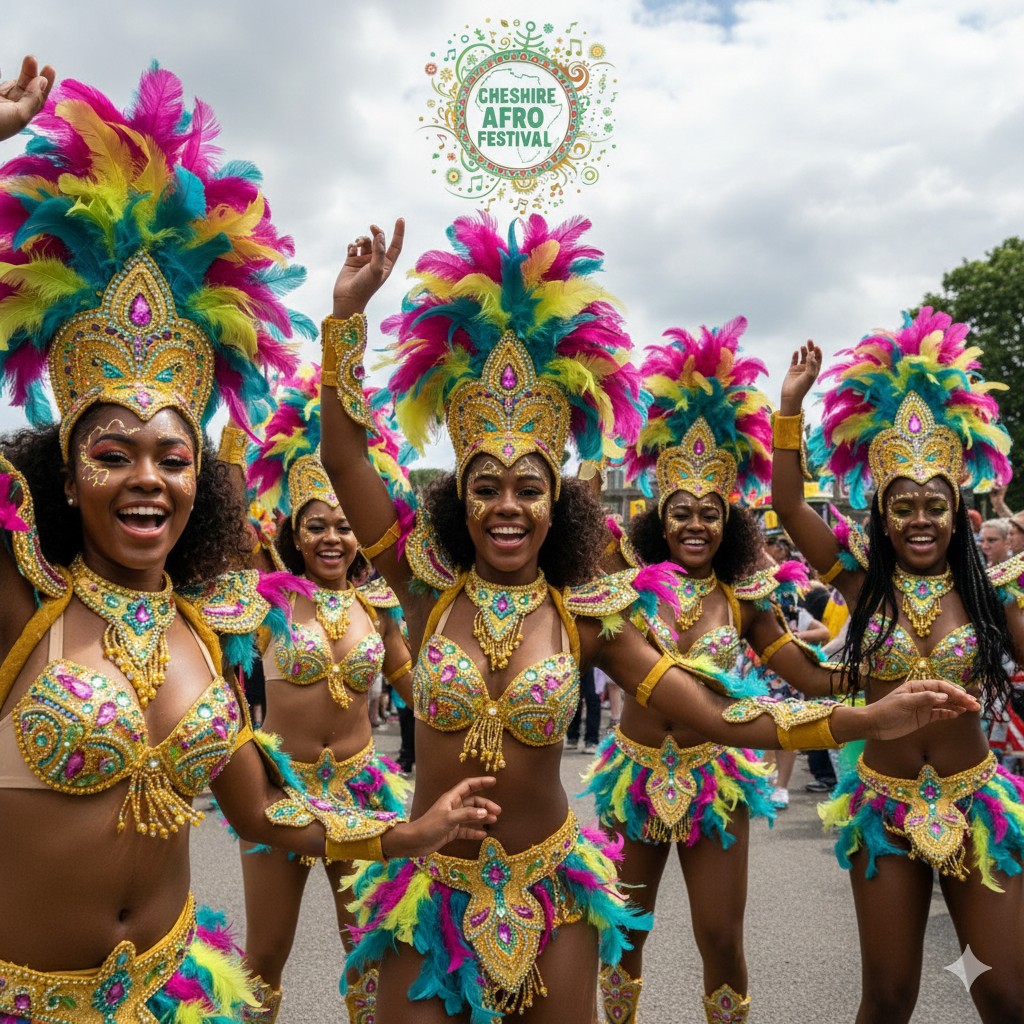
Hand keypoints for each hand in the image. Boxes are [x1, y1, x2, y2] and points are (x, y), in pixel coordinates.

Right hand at [0, 56, 54, 142]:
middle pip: (23, 90)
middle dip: (31, 75)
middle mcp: (7, 110)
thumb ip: (32, 100)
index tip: (49, 69)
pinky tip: (1, 69)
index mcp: (17, 117)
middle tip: (33, 59)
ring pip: (11, 86)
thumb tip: (42, 83)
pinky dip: (0, 77)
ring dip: (21, 73)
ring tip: (30, 60)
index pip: (35, 100)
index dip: (44, 86)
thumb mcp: (19, 114)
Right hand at [332, 218, 404, 319]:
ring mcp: (363, 260)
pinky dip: (352, 244)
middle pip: (379, 240)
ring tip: (357, 243)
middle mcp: (376, 261)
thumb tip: (380, 235)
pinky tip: (351, 249)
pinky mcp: (351, 260)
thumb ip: (379, 252)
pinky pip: (353, 247)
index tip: (400, 219)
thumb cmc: (365, 287)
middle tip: (373, 227)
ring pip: (365, 242)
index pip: (396, 246)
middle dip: (376, 232)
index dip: (399, 233)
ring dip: (362, 239)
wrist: (347, 298)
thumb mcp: (376, 270)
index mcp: (386, 264)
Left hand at [381, 776, 500, 857]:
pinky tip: (483, 834)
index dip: (481, 782)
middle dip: (485, 805)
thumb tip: (484, 812)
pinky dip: (474, 831)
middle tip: (498, 811)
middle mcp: (453, 807)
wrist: (415, 842)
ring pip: (471, 816)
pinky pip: (466, 830)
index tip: (494, 781)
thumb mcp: (449, 818)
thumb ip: (467, 815)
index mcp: (451, 798)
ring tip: (494, 820)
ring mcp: (453, 820)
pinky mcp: (451, 832)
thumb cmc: (429, 826)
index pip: (468, 785)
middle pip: (473, 802)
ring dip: (482, 817)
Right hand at [779, 340, 822, 415]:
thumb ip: (811, 363)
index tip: (815, 346)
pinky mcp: (792, 370)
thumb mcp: (809, 375)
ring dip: (803, 351)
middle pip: (811, 355)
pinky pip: (794, 360)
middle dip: (810, 347)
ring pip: (803, 357)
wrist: (791, 395)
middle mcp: (808, 368)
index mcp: (815, 370)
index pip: (818, 358)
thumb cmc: (802, 387)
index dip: (818, 351)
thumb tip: (812, 352)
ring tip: (802, 347)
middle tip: (809, 340)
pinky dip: (795, 355)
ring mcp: (800, 369)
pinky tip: (796, 352)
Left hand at [862, 679, 979, 739]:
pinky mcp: (923, 718)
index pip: (939, 686)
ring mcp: (923, 707)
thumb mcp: (903, 702)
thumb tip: (943, 696)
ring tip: (972, 708)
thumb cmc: (885, 710)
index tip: (965, 697)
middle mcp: (921, 695)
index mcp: (916, 687)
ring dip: (958, 705)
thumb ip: (923, 699)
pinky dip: (949, 713)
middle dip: (961, 698)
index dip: (953, 691)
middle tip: (975, 704)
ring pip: (945, 704)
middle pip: (945, 694)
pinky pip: (939, 714)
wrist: (874, 724)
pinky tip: (958, 714)